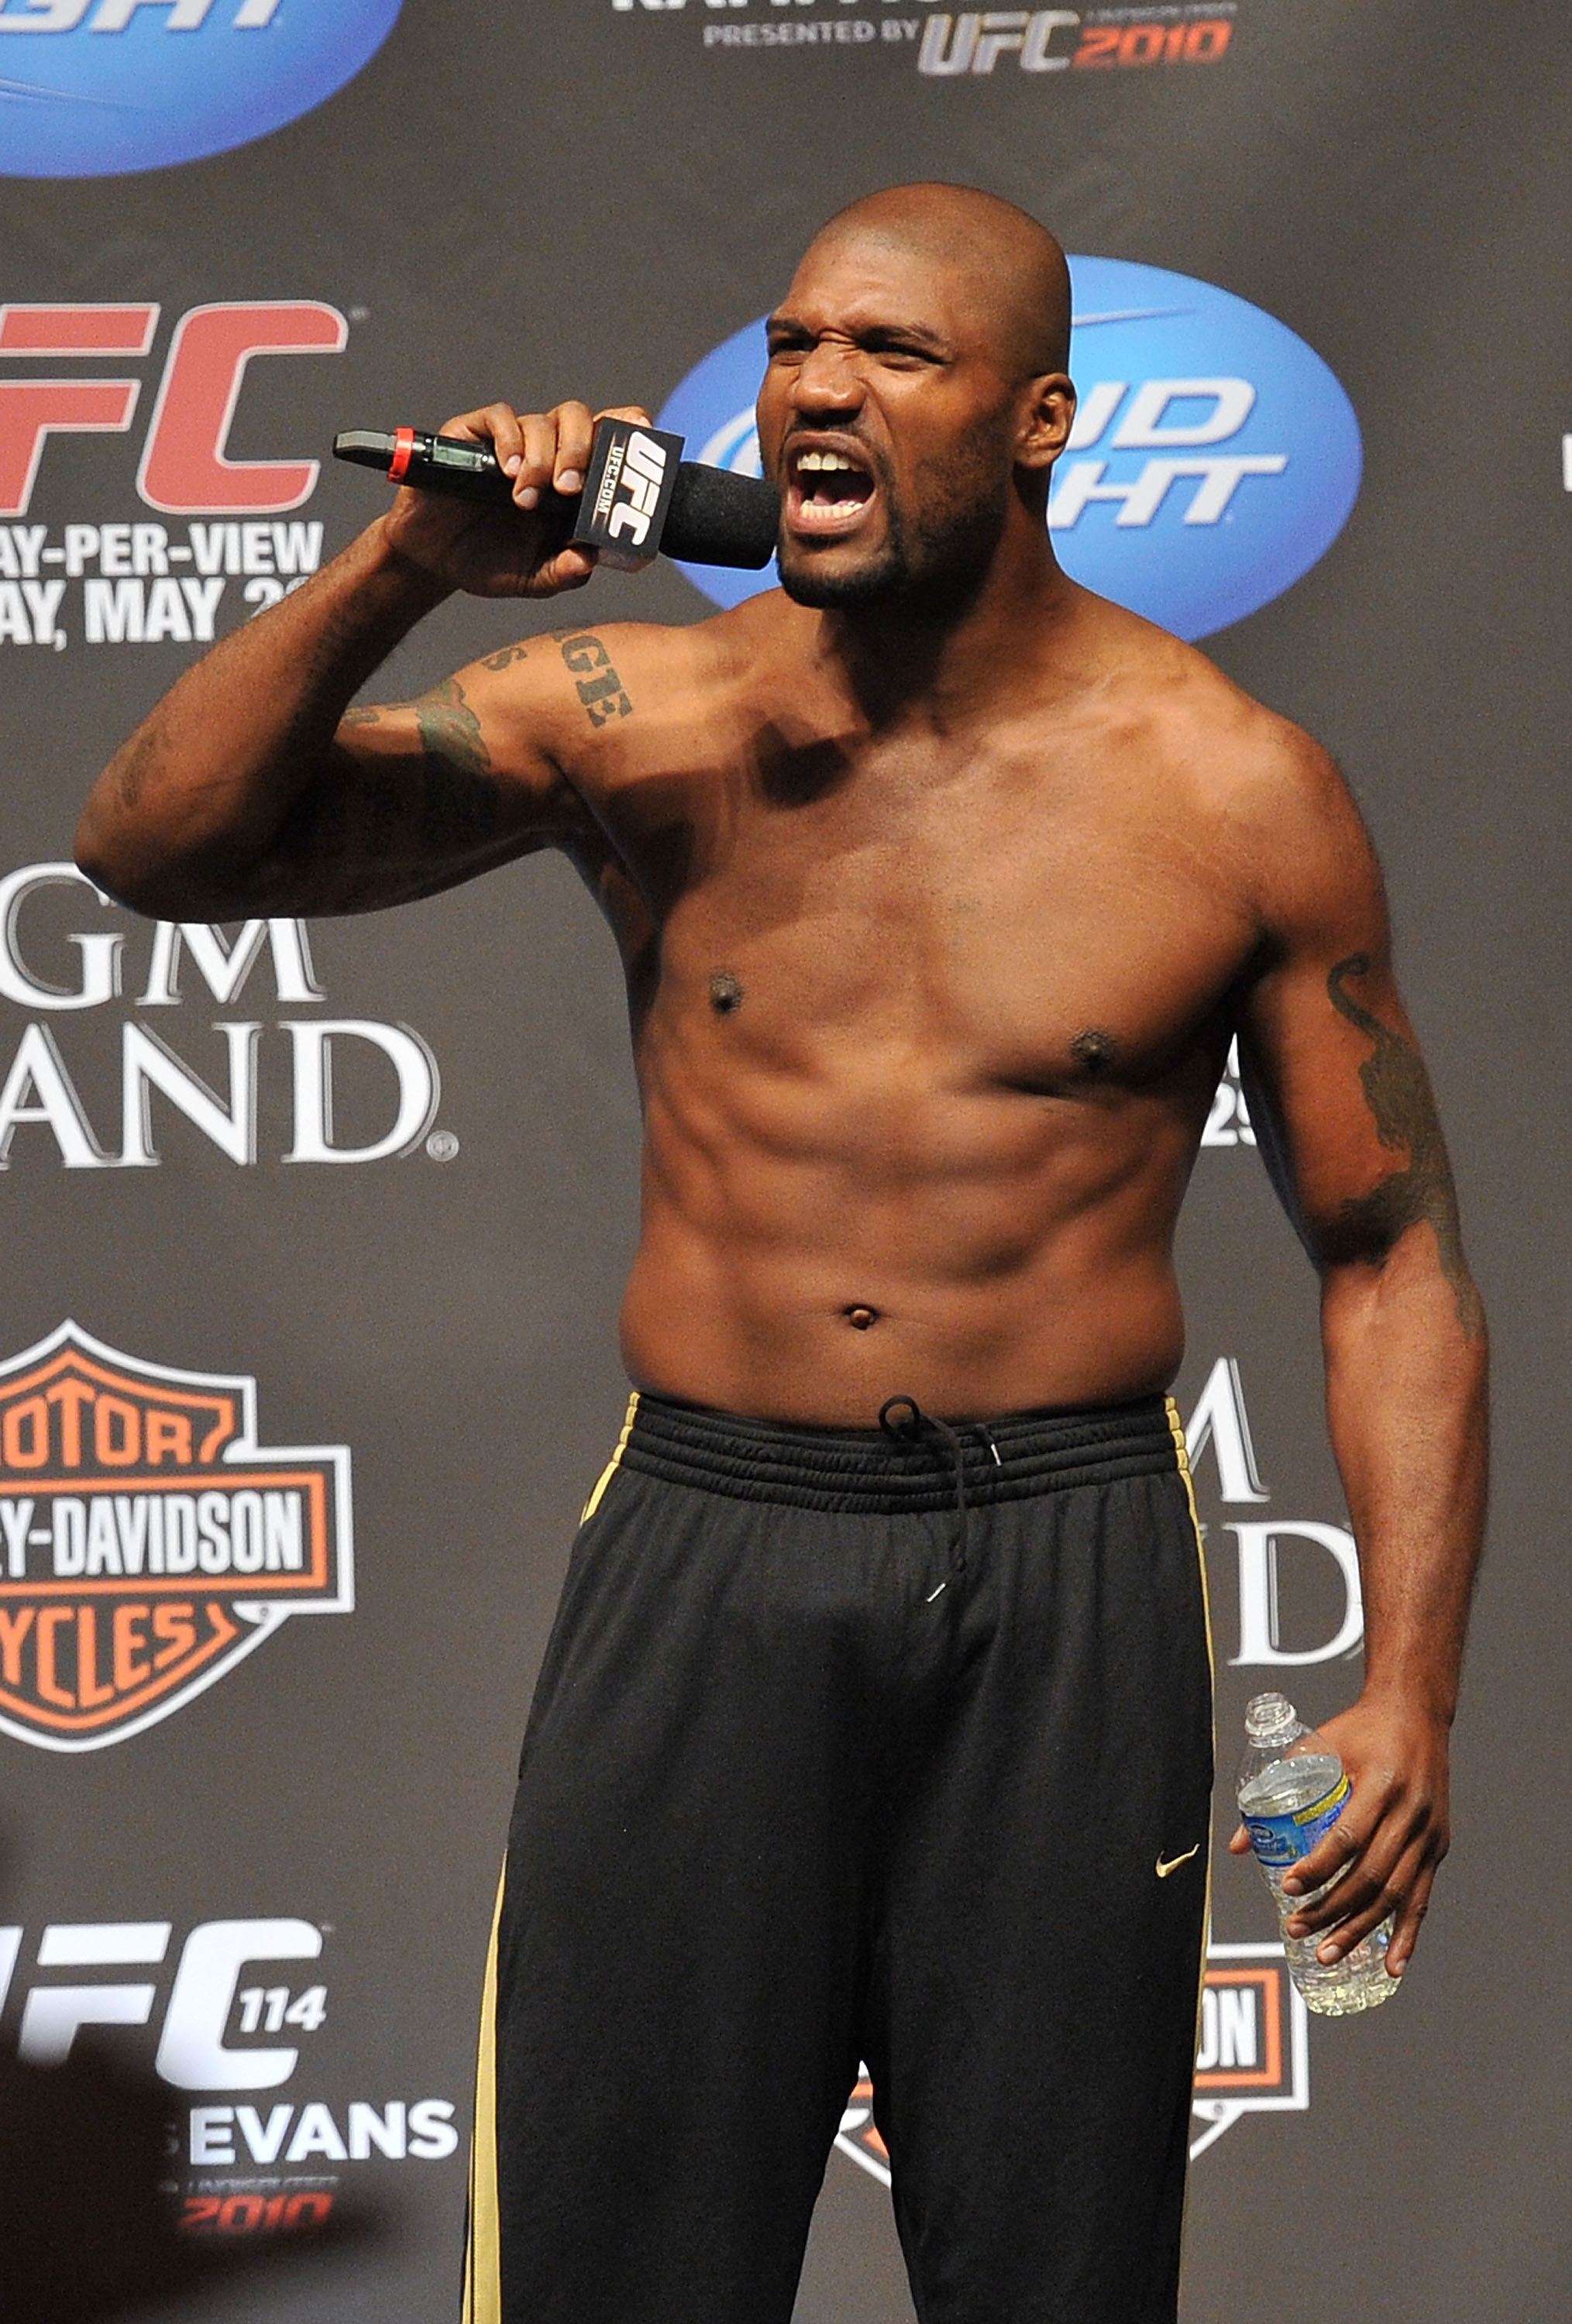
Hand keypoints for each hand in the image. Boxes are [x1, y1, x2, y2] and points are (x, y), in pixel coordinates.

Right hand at [379, 398, 653, 597]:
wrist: (433, 560)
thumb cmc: (489, 562)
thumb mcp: (534, 578)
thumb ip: (565, 572)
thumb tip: (590, 559)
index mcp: (572, 481)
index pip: (608, 440)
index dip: (630, 428)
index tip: (646, 436)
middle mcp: (546, 453)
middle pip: (579, 421)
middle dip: (581, 449)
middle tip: (570, 488)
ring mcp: (511, 441)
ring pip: (542, 422)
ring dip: (540, 458)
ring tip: (525, 499)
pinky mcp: (474, 435)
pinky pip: (501, 417)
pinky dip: (510, 440)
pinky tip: (508, 471)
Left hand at [1228, 1693, 1450, 1976]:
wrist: (1415, 1713)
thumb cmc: (1361, 1728)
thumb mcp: (1318, 1746)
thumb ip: (1278, 1787)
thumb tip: (1239, 1842)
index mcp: (1382, 1783)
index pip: (1348, 1837)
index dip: (1318, 1867)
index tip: (1288, 1887)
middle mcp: (1411, 1812)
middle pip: (1370, 1874)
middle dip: (1332, 1908)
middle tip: (1297, 1929)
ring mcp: (1429, 1833)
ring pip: (1394, 1893)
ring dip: (1360, 1929)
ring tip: (1328, 1953)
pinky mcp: (1438, 1846)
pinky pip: (1422, 1897)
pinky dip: (1407, 1934)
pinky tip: (1393, 1965)